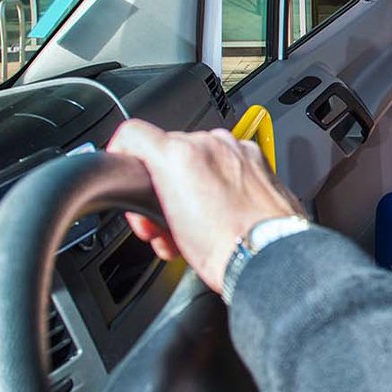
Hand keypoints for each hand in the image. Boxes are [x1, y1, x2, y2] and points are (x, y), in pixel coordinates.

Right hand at [109, 119, 303, 295]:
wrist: (269, 257)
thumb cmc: (223, 246)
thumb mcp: (161, 224)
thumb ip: (144, 195)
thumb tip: (138, 190)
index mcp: (181, 152)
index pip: (133, 135)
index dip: (122, 158)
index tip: (127, 179)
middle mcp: (212, 143)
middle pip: (168, 155)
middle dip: (161, 188)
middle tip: (162, 222)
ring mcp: (238, 152)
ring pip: (199, 160)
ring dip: (189, 189)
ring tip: (192, 225)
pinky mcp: (260, 163)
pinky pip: (228, 164)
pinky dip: (218, 184)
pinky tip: (218, 216)